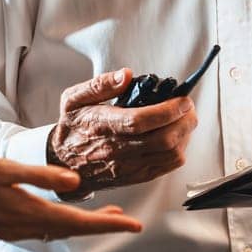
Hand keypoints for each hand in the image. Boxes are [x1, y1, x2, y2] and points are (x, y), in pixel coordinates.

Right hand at [0, 155, 143, 241]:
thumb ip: (42, 175)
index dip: (109, 223)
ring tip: (105, 214)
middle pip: (75, 228)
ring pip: (62, 229)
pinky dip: (66, 223)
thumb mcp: (6, 169)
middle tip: (127, 220)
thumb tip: (75, 181)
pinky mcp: (12, 227)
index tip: (133, 225)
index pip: (80, 221)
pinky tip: (69, 216)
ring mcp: (20, 229)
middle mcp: (29, 226)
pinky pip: (47, 228)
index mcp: (32, 211)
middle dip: (102, 224)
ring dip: (85, 223)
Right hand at [46, 69, 197, 194]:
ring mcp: (128, 166)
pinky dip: (179, 150)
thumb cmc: (72, 128)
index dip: (168, 110)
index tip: (181, 99)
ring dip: (184, 135)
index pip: (141, 121)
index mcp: (101, 126)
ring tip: (184, 120)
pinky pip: (166, 166)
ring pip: (169, 155)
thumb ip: (100, 84)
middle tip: (188, 107)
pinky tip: (176, 136)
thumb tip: (126, 75)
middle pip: (163, 139)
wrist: (63, 163)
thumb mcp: (74, 98)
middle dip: (184, 121)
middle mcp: (116, 150)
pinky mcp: (136, 176)